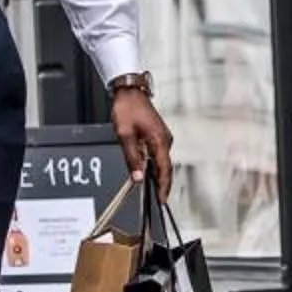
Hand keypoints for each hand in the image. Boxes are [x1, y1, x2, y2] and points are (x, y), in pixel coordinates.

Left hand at [114, 87, 173, 202]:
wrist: (130, 92)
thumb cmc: (128, 108)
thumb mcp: (125, 135)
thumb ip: (132, 158)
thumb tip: (137, 177)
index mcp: (159, 140)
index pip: (164, 170)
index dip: (163, 187)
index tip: (161, 200)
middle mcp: (165, 140)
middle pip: (165, 168)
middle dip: (162, 184)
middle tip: (157, 198)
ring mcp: (163, 137)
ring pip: (161, 161)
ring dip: (157, 174)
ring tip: (151, 188)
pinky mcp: (158, 135)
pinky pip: (158, 154)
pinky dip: (154, 164)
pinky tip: (147, 170)